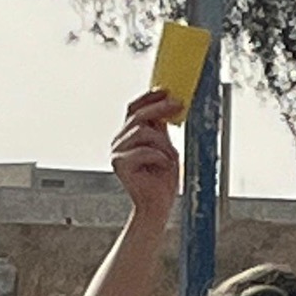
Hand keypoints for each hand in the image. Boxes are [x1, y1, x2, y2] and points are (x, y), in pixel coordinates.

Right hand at [110, 91, 182, 228]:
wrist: (157, 205)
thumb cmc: (161, 179)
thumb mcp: (165, 146)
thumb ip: (161, 128)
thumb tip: (168, 103)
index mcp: (128, 135)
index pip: (134, 108)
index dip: (149, 97)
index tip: (167, 90)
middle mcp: (119, 142)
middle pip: (138, 115)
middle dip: (161, 108)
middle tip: (179, 105)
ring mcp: (117, 153)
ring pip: (143, 132)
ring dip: (163, 143)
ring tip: (170, 158)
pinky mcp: (120, 165)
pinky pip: (144, 150)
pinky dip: (159, 157)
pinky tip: (163, 166)